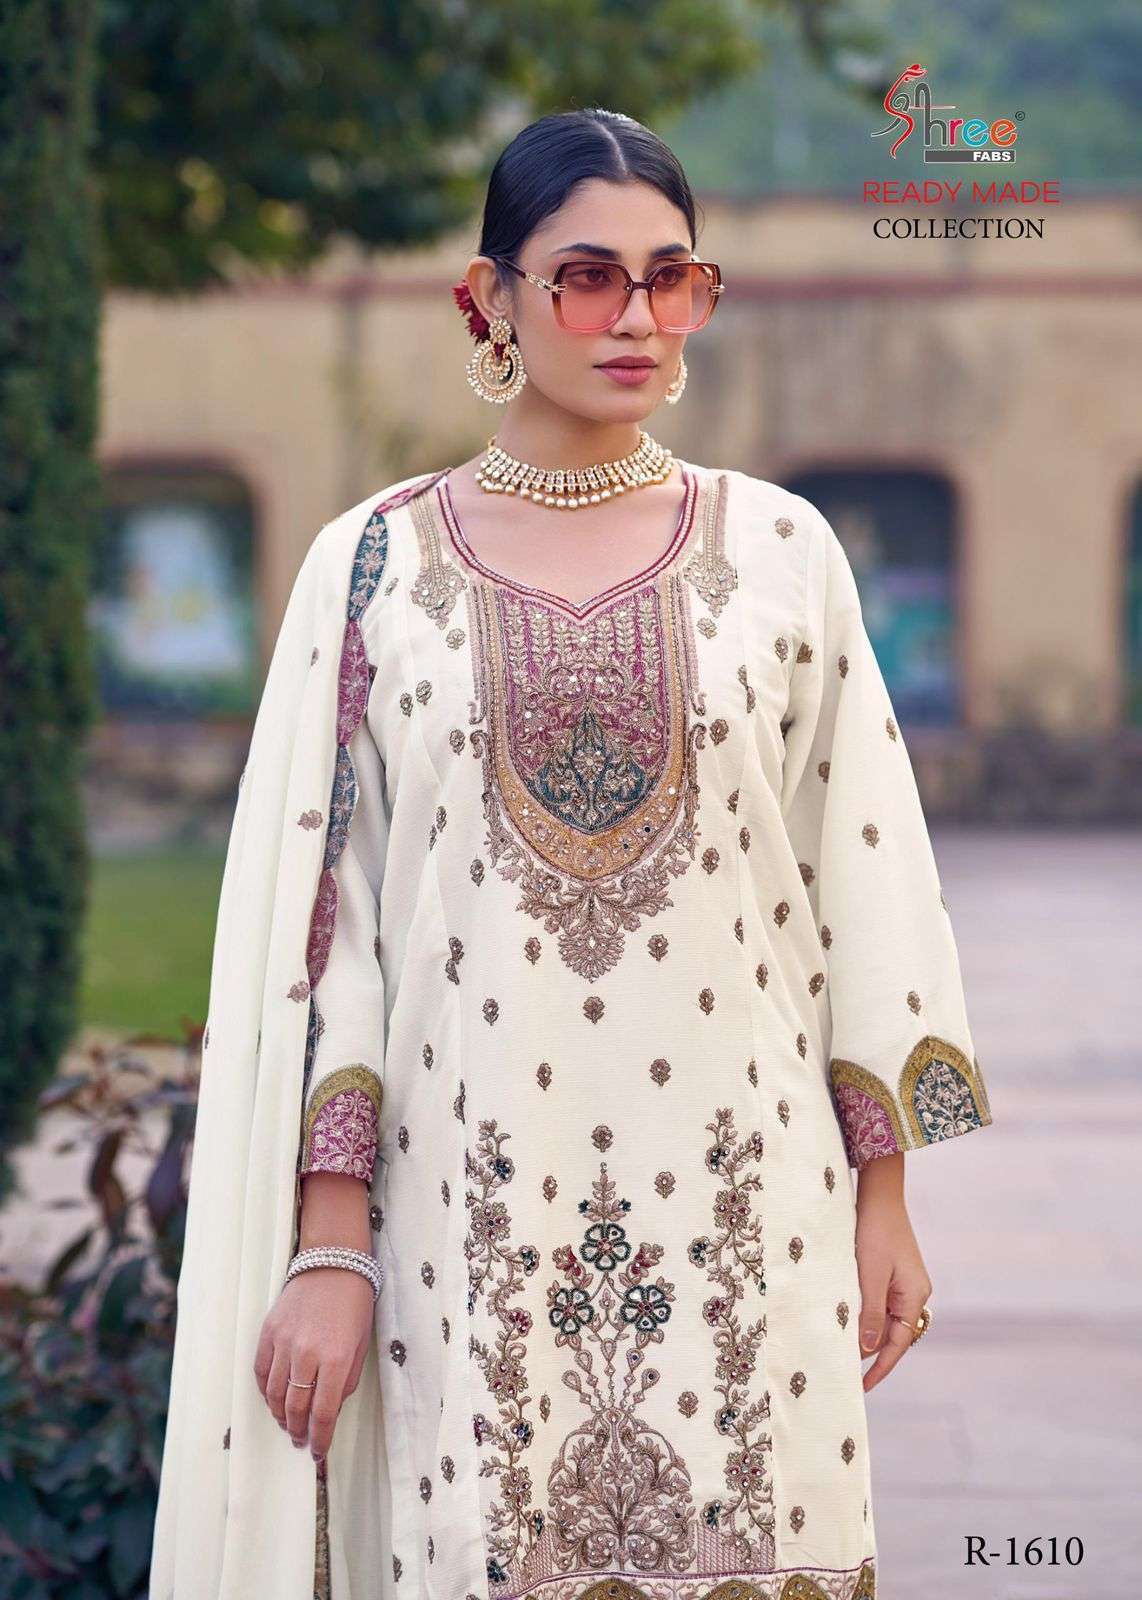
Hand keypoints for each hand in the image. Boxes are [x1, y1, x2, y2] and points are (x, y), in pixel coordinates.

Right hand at [253, 1265, 374, 1459]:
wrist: (334, 1264)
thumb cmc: (353, 1306)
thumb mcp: (360, 1346)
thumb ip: (344, 1382)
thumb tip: (328, 1413)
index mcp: (335, 1358)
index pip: (323, 1413)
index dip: (319, 1439)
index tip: (318, 1453)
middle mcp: (307, 1352)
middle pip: (295, 1408)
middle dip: (298, 1431)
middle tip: (301, 1442)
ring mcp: (284, 1341)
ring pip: (275, 1394)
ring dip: (281, 1416)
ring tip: (288, 1424)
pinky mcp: (268, 1332)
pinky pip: (261, 1372)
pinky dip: (266, 1392)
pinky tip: (275, 1399)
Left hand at [853, 1153, 930, 1391]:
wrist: (879, 1195)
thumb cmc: (874, 1232)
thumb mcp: (869, 1274)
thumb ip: (869, 1312)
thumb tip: (868, 1349)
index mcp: (914, 1296)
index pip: (898, 1344)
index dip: (880, 1367)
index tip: (863, 1388)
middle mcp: (914, 1293)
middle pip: (893, 1334)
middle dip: (871, 1353)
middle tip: (845, 1371)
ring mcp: (905, 1282)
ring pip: (886, 1319)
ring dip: (866, 1333)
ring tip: (841, 1349)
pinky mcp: (894, 1272)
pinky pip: (881, 1303)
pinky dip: (866, 1314)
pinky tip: (848, 1319)